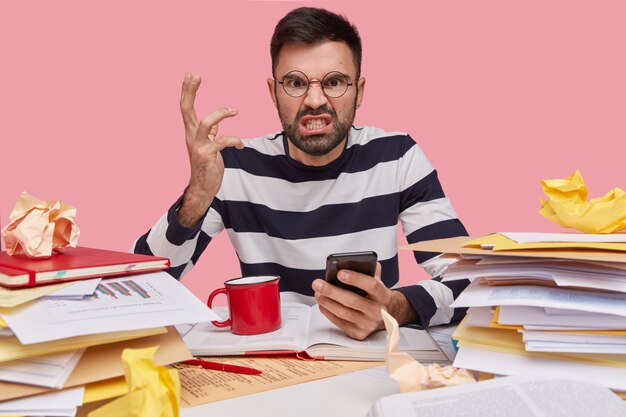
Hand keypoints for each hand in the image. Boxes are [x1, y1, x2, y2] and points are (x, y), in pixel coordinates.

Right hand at [178, 74, 243, 226]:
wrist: (203, 188)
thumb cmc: (207, 166)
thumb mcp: (208, 146)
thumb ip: (210, 133)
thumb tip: (216, 124)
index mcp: (191, 132)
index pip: (186, 107)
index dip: (188, 91)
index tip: (191, 75)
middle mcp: (191, 136)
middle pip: (186, 109)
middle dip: (190, 91)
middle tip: (195, 74)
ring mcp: (197, 145)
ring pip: (206, 122)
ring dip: (221, 113)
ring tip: (235, 110)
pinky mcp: (207, 155)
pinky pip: (222, 141)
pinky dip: (234, 140)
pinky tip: (241, 145)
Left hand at [312, 263, 415, 339]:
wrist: (384, 315)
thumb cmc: (374, 293)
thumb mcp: (376, 279)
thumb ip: (368, 269)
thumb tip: (350, 262)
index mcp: (384, 295)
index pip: (371, 285)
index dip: (356, 278)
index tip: (339, 272)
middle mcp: (378, 311)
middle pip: (352, 301)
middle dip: (332, 291)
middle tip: (317, 283)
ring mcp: (369, 324)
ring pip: (343, 313)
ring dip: (327, 302)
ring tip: (317, 292)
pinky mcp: (359, 334)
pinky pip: (340, 323)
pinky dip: (328, 312)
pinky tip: (322, 303)